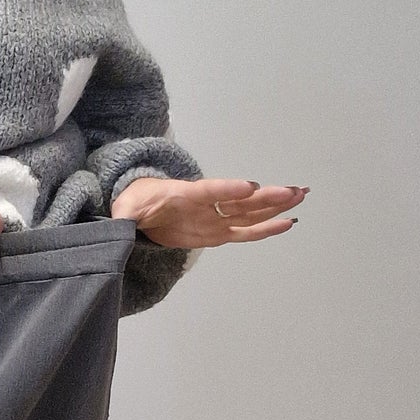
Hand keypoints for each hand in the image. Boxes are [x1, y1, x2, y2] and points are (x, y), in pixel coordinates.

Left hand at [110, 176, 308, 247]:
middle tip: (294, 190)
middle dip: (266, 196)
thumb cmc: (133, 203)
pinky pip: (244, 231)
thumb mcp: (123, 210)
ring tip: (301, 197)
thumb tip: (119, 224)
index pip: (208, 192)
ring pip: (249, 212)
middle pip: (239, 201)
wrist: (139, 205)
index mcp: (183, 195)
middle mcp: (204, 205)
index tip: (249, 187)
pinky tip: (287, 223)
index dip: (227, 190)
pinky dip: (265, 229)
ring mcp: (213, 217)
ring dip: (275, 206)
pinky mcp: (216, 232)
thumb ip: (125, 218)